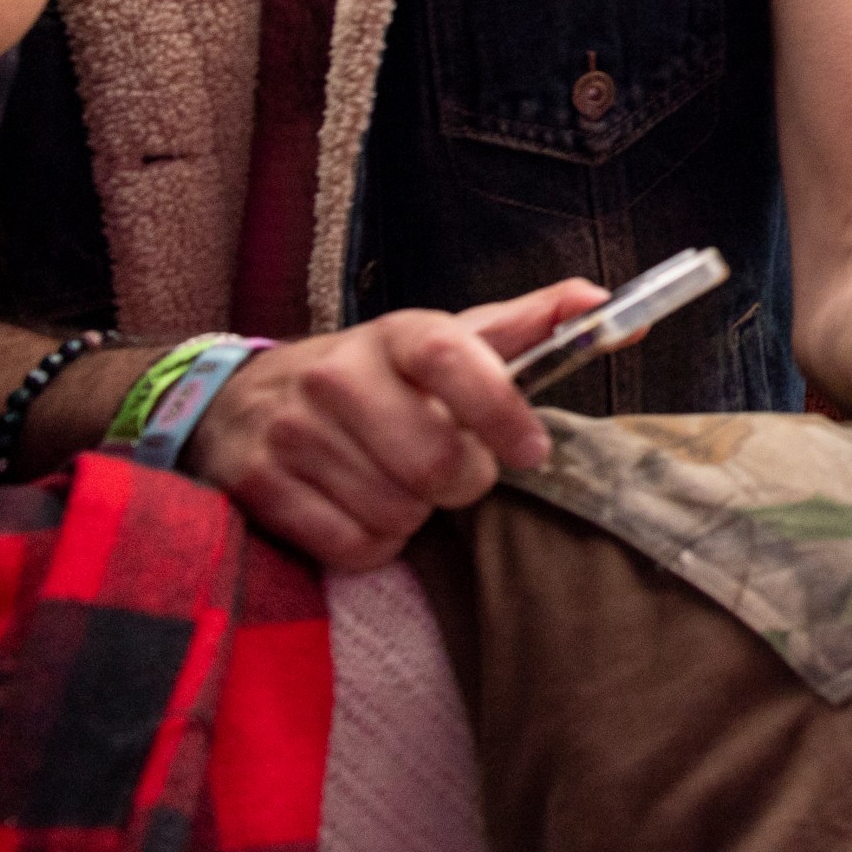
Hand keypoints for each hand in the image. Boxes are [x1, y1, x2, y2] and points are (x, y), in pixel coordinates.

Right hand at [183, 278, 604, 570]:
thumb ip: (532, 325)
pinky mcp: (258, 484)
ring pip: (396, 511)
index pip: (455, 358)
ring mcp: (291, 430)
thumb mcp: (451, 341)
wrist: (247, 400)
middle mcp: (336, 374)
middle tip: (453, 471)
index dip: (502, 410)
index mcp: (396, 334)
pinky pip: (350, 546)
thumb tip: (604, 305)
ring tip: (398, 482)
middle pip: (435, 461)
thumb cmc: (381, 377)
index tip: (533, 450)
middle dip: (462, 481)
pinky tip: (362, 508)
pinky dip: (372, 543)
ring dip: (415, 513)